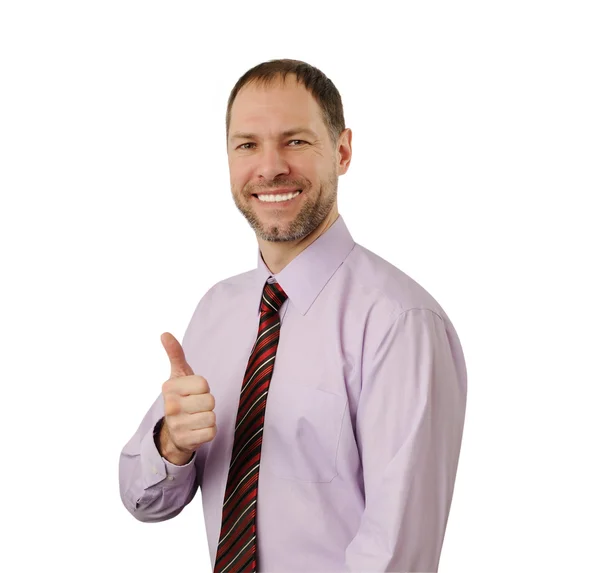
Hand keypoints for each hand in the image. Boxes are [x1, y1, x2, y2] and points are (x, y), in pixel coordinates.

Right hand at [159, 332, 216, 463]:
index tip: (193, 392)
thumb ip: (175, 354)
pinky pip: (211, 432)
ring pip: (212, 416)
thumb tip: (165, 333)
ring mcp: (177, 425)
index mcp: (169, 388)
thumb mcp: (179, 374)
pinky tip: (197, 429)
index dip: (203, 388)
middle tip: (195, 406)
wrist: (173, 431)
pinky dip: (208, 431)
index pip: (203, 383)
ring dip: (208, 417)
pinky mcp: (186, 440)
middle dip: (207, 403)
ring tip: (196, 417)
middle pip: (210, 401)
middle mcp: (170, 406)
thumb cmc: (181, 397)